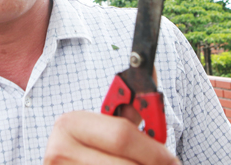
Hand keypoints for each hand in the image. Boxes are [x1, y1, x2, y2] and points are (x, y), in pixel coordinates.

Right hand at [44, 110, 179, 164]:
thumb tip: (151, 74)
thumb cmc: (91, 145)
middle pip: (126, 164)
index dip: (152, 149)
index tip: (171, 158)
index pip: (121, 135)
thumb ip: (131, 109)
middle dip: (151, 164)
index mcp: (70, 124)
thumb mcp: (107, 125)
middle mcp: (59, 150)